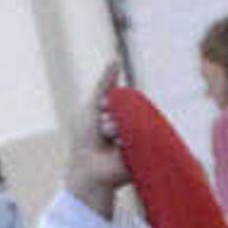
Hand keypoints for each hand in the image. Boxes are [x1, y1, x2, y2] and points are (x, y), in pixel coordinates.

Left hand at [60, 64, 129, 213]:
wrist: (91, 168)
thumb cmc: (86, 139)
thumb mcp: (92, 107)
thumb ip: (104, 84)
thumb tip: (115, 59)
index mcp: (117, 113)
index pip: (120, 97)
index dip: (107, 103)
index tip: (97, 113)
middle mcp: (128, 123)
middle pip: (126, 107)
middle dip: (111, 116)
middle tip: (101, 131)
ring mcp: (136, 136)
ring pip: (131, 119)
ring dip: (115, 128)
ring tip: (107, 140)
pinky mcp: (142, 148)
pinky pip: (140, 133)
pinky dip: (126, 138)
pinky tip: (117, 147)